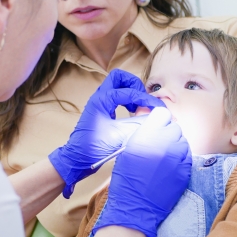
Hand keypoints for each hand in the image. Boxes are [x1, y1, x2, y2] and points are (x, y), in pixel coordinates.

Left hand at [48, 69, 164, 197]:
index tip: (159, 108)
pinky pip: (116, 96)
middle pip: (119, 77)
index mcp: (101, 100)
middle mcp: (99, 97)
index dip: (146, 99)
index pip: (129, 92)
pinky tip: (132, 113)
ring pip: (117, 85)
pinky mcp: (101, 109)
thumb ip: (139, 124)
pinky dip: (127, 100)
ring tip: (139, 107)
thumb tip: (158, 116)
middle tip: (143, 100)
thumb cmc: (94, 148)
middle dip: (134, 85)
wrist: (77, 159)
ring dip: (131, 91)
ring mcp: (99, 102)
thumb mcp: (120, 136)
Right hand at [93, 107, 191, 236]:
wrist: (135, 206)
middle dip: (168, 134)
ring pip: (183, 141)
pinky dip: (180, 159)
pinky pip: (187, 156)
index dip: (159, 121)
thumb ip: (144, 135)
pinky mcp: (186, 169)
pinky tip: (169, 169)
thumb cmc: (126, 179)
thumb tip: (154, 128)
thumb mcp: (128, 150)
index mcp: (147, 134)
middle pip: (175, 127)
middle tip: (159, 145)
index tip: (157, 128)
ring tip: (164, 159)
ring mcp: (178, 156)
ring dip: (175, 146)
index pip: (163, 114)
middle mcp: (165, 141)